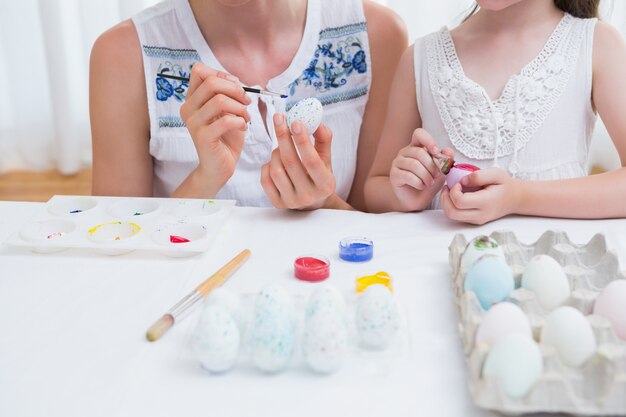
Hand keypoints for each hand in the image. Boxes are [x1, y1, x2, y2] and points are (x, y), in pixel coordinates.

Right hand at [179, 63, 251, 195]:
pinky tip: (243, 127)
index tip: (236, 86)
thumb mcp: (227, 111)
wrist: (219, 167)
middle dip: (236, 90)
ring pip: (220, 100)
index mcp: (192, 100)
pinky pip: (226, 120)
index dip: (221, 74)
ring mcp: (194, 123)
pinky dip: (240, 121)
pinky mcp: (203, 137)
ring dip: (240, 107)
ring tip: (245, 117)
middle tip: (246, 102)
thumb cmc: (225, 138)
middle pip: (211, 83)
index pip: (199, 71)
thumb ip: (227, 94)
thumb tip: (235, 81)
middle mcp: (188, 109)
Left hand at [260, 114, 337, 209]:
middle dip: (283, 137)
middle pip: (291, 163)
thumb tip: (315, 122)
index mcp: (325, 184)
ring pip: (276, 170)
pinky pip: (265, 180)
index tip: (295, 122)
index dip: (302, 141)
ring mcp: (292, 201)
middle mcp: (309, 195)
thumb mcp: (326, 158)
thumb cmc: (319, 174)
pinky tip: (274, 162)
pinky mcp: (278, 203)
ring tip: (280, 147)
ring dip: (275, 152)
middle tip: (279, 118)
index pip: (312, 161)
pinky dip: (267, 166)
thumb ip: (323, 139)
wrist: (314, 201)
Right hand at [389, 128, 452, 209]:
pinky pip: (407, 176)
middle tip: (436, 176)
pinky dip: (418, 182)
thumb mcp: (440, 171)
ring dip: (426, 176)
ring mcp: (397, 163)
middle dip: (432, 166)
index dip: (428, 140)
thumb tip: (448, 151)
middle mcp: (405, 152)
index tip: (436, 152)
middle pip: (419, 152)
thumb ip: (445, 160)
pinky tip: (421, 186)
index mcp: (416, 147)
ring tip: (430, 183)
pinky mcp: (394, 175)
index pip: (419, 134)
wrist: (416, 200)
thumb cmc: (427, 183)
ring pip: (414, 164)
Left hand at [440, 167, 522, 224]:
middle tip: (448, 187)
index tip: (458, 182)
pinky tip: (457, 196)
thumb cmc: (505, 185)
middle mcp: (480, 215)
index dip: (453, 191)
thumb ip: (478, 176)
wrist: (515, 199)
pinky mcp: (473, 221)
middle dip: (445, 199)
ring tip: (451, 190)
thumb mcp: (496, 173)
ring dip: (446, 203)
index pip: (460, 202)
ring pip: (452, 216)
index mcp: (486, 202)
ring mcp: (476, 220)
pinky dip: (451, 206)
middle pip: (452, 213)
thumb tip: (462, 181)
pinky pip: (456, 216)